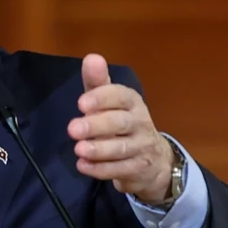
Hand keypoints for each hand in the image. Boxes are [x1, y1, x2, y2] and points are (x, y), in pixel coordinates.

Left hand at [66, 54, 174, 203]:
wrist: (154, 161)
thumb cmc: (123, 125)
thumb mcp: (110, 102)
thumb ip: (98, 83)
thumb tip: (91, 57)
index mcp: (132, 102)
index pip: (121, 96)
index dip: (102, 98)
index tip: (81, 103)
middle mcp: (140, 122)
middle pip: (120, 122)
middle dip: (97, 125)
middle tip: (73, 129)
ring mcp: (142, 147)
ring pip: (121, 148)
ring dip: (99, 149)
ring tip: (78, 149)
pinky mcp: (138, 169)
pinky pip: (120, 170)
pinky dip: (100, 169)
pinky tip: (83, 165)